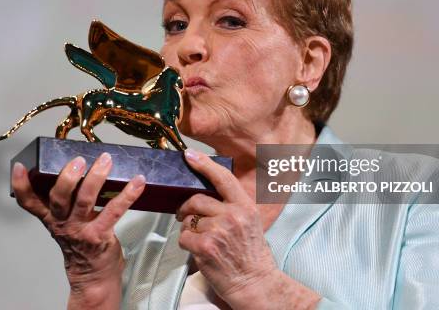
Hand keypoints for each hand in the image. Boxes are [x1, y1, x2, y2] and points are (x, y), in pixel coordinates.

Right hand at [11, 153, 144, 308]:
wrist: (93, 275)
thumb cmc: (81, 242)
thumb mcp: (64, 222)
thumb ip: (66, 201)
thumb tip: (79, 167)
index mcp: (51, 217)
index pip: (29, 202)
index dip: (21, 185)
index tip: (19, 167)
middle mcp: (63, 223)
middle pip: (58, 198)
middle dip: (67, 177)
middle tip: (77, 160)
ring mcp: (81, 229)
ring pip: (85, 200)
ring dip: (96, 178)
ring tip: (105, 161)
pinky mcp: (100, 234)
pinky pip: (114, 210)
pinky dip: (128, 194)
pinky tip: (138, 182)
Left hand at [176, 149, 278, 307]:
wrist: (255, 283)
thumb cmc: (251, 255)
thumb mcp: (250, 222)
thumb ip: (232, 206)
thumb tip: (207, 194)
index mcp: (245, 206)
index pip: (223, 178)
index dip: (204, 164)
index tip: (190, 155)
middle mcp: (233, 215)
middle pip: (197, 199)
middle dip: (186, 207)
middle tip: (184, 214)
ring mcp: (218, 231)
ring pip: (188, 220)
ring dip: (189, 229)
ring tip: (201, 239)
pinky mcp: (205, 246)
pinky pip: (183, 237)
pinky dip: (186, 244)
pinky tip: (199, 250)